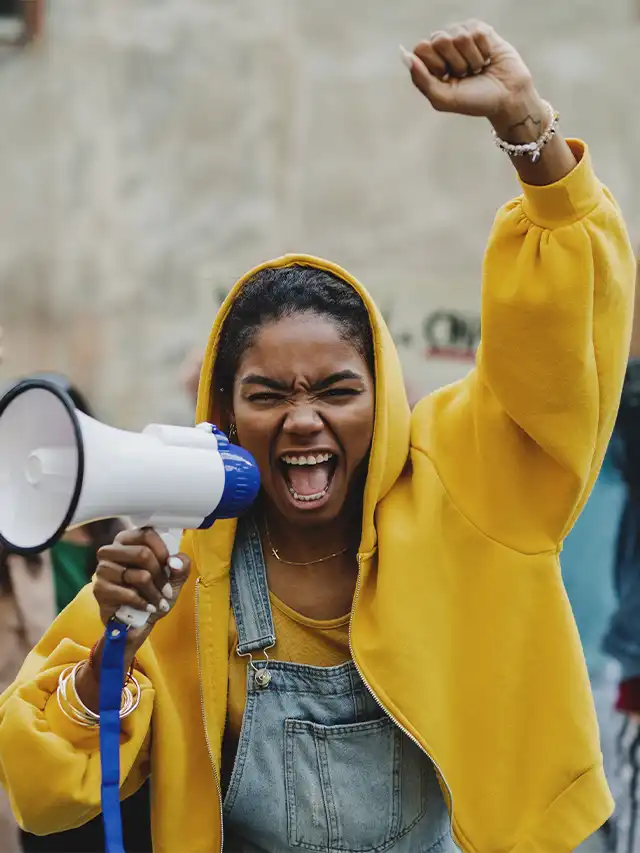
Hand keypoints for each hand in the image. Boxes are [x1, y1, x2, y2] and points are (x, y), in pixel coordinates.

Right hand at [93, 527, 190, 658]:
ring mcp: (102, 569)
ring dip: (154, 592)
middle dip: (160, 575)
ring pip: (139, 575)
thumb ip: (181, 565)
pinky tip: (148, 607)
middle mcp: (111, 550)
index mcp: (128, 540)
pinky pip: (127, 593)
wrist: (135, 622)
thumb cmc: (152, 593)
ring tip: (158, 601)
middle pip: (143, 553)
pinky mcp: (99, 588)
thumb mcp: (173, 578)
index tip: (171, 566)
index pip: (147, 534)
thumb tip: (175, 562)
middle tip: (167, 591)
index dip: (163, 551)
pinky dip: (143, 603)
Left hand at [401, 21, 532, 118]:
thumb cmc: (474, 101)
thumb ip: (422, 80)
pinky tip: (487, 59)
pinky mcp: (480, 29)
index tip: (447, 77)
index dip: (435, 63)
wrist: (506, 97)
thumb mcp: (444, 99)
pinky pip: (477, 32)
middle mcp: (443, 46)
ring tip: (477, 69)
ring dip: (472, 59)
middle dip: (456, 62)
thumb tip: (407, 56)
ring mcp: (461, 35)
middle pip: (439, 39)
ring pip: (460, 36)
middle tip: (465, 74)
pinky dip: (484, 51)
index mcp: (430, 63)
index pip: (421, 48)